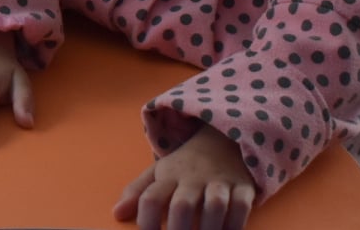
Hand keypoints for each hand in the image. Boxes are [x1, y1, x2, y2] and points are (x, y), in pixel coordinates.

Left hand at [112, 124, 255, 229]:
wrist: (223, 138)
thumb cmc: (186, 165)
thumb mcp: (159, 172)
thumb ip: (138, 192)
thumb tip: (117, 214)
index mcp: (168, 175)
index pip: (150, 198)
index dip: (146, 222)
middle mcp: (193, 178)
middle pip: (182, 206)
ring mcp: (219, 181)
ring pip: (215, 205)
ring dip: (209, 229)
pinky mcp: (243, 185)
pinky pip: (242, 206)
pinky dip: (235, 223)